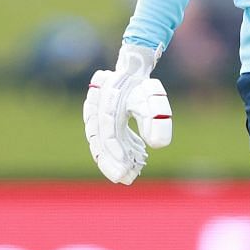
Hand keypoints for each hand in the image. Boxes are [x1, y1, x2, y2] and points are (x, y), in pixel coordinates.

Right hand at [83, 42, 171, 184]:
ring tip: (130, 173)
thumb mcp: (153, 98)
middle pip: (99, 143)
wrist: (130, 71)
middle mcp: (96, 111)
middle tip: (126, 178)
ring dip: (111, 160)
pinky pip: (99, 141)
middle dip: (112, 163)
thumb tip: (157, 145)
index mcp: (108, 103)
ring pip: (97, 144)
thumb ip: (155, 118)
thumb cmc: (142, 86)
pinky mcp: (94, 121)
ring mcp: (92, 115)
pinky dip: (112, 152)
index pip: (109, 135)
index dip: (117, 154)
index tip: (126, 170)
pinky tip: (130, 159)